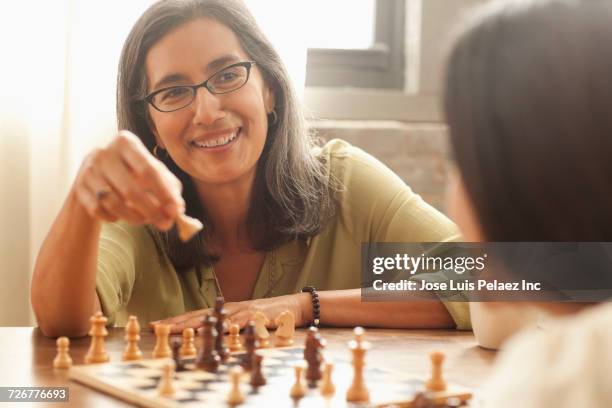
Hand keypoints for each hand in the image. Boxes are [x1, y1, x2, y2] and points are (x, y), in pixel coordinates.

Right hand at [73, 130, 183, 229]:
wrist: (97, 177)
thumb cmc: (133, 173)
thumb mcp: (153, 173)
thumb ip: (170, 188)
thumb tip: (177, 210)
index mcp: (126, 142)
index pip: (149, 171)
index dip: (164, 193)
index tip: (175, 211)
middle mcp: (104, 153)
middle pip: (131, 190)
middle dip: (151, 211)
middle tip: (165, 224)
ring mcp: (88, 171)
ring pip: (114, 203)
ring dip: (134, 217)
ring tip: (146, 220)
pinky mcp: (79, 188)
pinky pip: (100, 211)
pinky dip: (115, 217)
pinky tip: (122, 215)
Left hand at [151, 293, 310, 333]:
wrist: (294, 306)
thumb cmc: (268, 315)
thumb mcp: (245, 322)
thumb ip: (229, 328)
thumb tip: (210, 336)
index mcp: (225, 311)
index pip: (196, 315)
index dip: (177, 320)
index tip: (157, 324)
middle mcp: (231, 308)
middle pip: (200, 314)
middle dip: (179, 321)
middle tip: (159, 325)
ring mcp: (243, 310)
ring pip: (216, 317)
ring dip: (198, 323)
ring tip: (181, 329)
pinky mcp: (257, 315)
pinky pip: (242, 320)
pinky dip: (230, 325)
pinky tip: (219, 328)